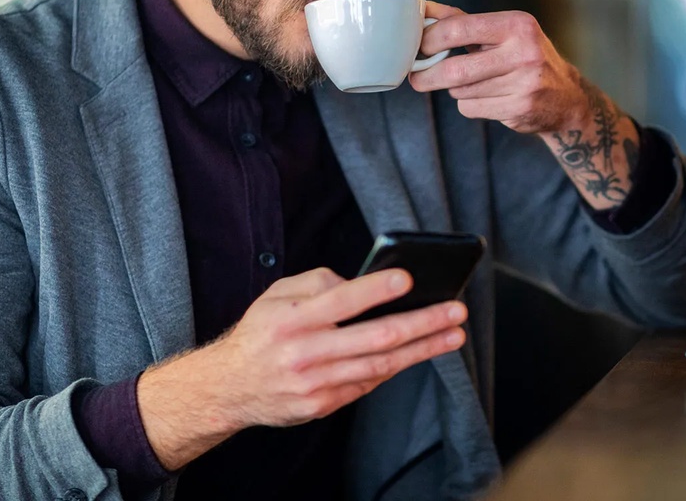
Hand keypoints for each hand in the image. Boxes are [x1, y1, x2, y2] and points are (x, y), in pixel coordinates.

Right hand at [136, 267, 466, 470]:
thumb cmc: (261, 332)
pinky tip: (419, 353)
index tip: (409, 279)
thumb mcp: (276, 295)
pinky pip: (367, 384)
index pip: (340, 302)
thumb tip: (361, 284)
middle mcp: (303, 353)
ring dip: (422, 349)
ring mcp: (314, 385)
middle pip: (373, 338)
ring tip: (453, 334)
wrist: (230, 387)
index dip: (376, 290)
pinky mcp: (322, 406)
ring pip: (379, 366)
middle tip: (455, 310)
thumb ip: (318, 283)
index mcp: (290, 319)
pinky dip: (396, 367)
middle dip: (421, 323)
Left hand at [410, 2, 642, 209]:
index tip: (416, 47)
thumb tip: (424, 11)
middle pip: (455, 69)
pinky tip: (490, 98)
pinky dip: (470, 105)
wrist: (567, 97)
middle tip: (415, 78)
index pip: (459, 28)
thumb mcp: (503, 32)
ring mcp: (524, 83)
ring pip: (461, 91)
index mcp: (516, 24)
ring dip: (456, 90)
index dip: (429, 39)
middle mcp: (524, 51)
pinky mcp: (520, 109)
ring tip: (475, 83)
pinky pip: (472, 109)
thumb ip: (463, 22)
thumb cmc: (526, 57)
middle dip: (428, 75)